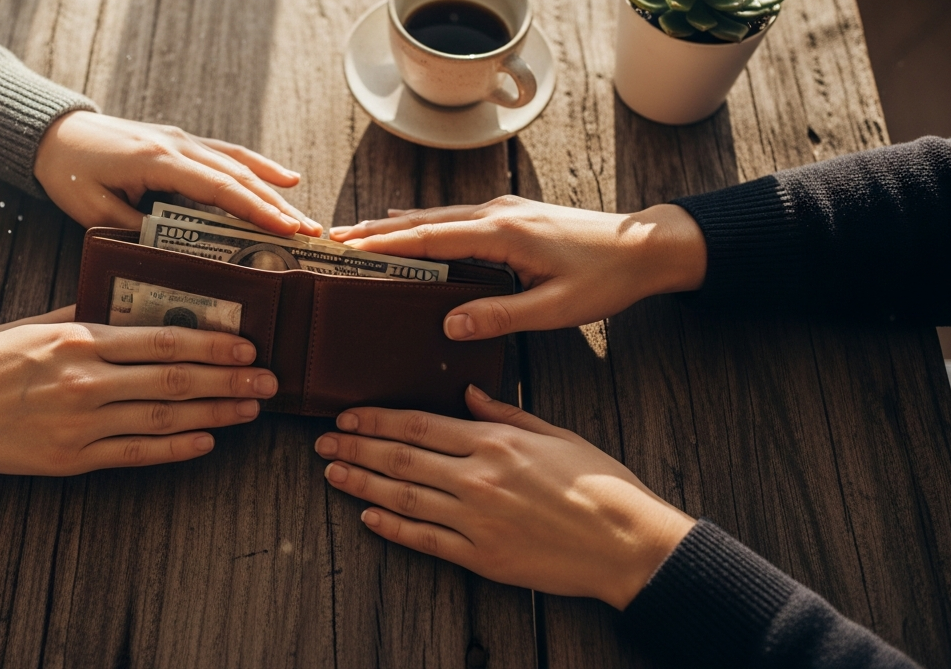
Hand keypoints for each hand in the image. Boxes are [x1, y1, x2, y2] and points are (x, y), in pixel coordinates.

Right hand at [0, 305, 277, 474]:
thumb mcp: (30, 324)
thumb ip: (81, 314)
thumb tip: (128, 304)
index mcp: (76, 340)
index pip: (160, 340)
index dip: (211, 344)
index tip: (247, 345)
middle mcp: (84, 382)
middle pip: (173, 381)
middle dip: (229, 381)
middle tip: (269, 381)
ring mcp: (79, 425)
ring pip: (163, 420)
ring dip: (214, 415)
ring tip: (250, 410)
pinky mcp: (69, 460)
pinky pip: (134, 455)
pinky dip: (175, 451)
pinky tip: (206, 443)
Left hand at [34, 111, 321, 236]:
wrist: (55, 134)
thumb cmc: (72, 174)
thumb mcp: (96, 211)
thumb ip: (138, 228)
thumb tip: (177, 252)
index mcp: (158, 162)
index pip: (219, 188)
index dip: (256, 211)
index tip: (287, 230)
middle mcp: (178, 146)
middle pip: (238, 177)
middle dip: (277, 207)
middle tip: (310, 233)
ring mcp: (183, 140)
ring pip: (239, 165)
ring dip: (274, 191)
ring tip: (305, 216)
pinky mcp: (182, 143)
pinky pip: (228, 153)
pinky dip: (259, 166)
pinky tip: (286, 178)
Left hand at [314, 386, 694, 608]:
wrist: (627, 542)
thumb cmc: (600, 485)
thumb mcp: (555, 434)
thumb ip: (505, 414)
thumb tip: (468, 394)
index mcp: (495, 442)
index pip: (419, 424)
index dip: (376, 420)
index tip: (347, 416)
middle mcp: (478, 478)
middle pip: (400, 458)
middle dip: (356, 449)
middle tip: (323, 444)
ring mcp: (476, 519)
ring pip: (403, 497)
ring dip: (362, 484)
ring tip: (332, 475)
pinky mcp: (481, 556)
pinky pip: (425, 540)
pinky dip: (392, 528)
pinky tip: (369, 517)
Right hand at [328, 196, 706, 339]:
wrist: (647, 247)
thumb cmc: (606, 278)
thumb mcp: (555, 308)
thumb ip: (501, 316)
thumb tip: (450, 326)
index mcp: (503, 233)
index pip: (431, 236)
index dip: (386, 244)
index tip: (349, 248)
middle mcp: (497, 214)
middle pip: (424, 220)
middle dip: (378, 230)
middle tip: (335, 238)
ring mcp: (504, 212)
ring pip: (438, 216)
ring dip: (397, 226)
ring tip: (358, 234)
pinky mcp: (512, 218)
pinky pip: (455, 219)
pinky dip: (424, 225)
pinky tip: (410, 228)